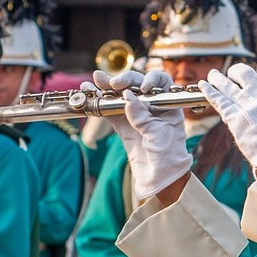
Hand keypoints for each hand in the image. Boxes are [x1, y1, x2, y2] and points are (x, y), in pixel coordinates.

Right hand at [89, 70, 192, 197]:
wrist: (159, 177)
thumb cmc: (167, 154)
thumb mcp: (157, 133)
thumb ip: (142, 116)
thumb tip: (127, 97)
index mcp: (167, 104)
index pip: (160, 82)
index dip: (151, 79)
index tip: (143, 88)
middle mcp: (151, 105)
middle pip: (137, 84)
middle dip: (125, 81)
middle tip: (116, 84)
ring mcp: (134, 114)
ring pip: (120, 95)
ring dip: (107, 86)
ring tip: (96, 78)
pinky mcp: (121, 124)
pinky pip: (109, 109)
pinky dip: (98, 101)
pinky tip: (89, 91)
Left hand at [200, 64, 256, 167]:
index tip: (256, 74)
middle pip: (245, 73)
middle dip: (236, 71)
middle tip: (232, 75)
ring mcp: (245, 106)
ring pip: (228, 85)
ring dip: (218, 78)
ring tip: (213, 74)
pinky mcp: (233, 118)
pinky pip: (218, 100)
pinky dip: (209, 91)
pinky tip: (203, 85)